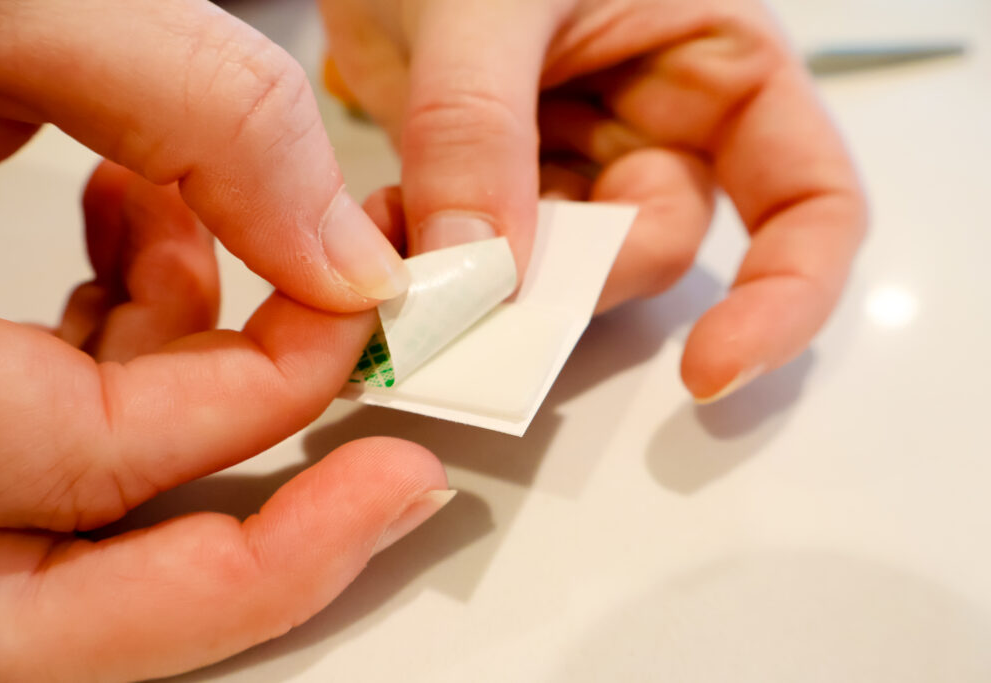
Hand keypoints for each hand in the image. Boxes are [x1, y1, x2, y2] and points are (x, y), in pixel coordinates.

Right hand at [0, 2, 448, 678]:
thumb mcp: (3, 7)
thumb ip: (200, 111)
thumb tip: (342, 258)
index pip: (94, 456)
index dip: (264, 397)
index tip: (365, 316)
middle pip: (55, 614)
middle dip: (250, 562)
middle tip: (383, 488)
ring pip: (51, 527)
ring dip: (181, 400)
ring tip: (194, 231)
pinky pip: (30, 430)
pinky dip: (115, 349)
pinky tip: (134, 227)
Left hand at [319, 0, 866, 400]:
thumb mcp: (492, 1)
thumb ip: (480, 128)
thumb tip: (482, 266)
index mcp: (720, 63)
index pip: (808, 202)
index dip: (783, 297)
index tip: (712, 368)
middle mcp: (659, 123)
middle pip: (657, 249)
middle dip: (577, 278)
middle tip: (490, 280)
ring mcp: (578, 157)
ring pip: (561, 266)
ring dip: (490, 277)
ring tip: (412, 239)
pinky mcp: (502, 180)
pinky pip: (486, 253)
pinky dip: (439, 258)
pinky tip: (391, 225)